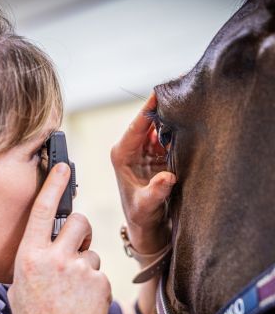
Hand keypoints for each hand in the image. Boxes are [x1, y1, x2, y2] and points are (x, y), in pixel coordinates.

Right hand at [8, 163, 110, 313]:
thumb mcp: (21, 283)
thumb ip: (35, 258)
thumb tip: (47, 243)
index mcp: (31, 256)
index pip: (42, 210)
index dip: (53, 185)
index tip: (63, 167)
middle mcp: (55, 258)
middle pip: (78, 220)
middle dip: (80, 227)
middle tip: (77, 243)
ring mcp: (80, 270)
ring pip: (92, 249)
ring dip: (86, 261)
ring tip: (75, 286)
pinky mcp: (100, 283)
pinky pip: (99, 272)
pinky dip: (93, 282)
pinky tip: (84, 299)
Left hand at [111, 93, 175, 253]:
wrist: (145, 222)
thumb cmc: (139, 213)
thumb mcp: (146, 205)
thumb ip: (155, 192)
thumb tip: (167, 177)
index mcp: (122, 154)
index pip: (136, 126)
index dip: (148, 108)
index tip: (160, 92)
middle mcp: (131, 147)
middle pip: (148, 121)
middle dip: (164, 107)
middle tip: (183, 91)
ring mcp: (144, 148)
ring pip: (159, 126)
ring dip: (173, 117)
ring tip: (191, 103)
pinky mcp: (156, 153)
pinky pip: (168, 135)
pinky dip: (178, 129)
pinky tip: (192, 121)